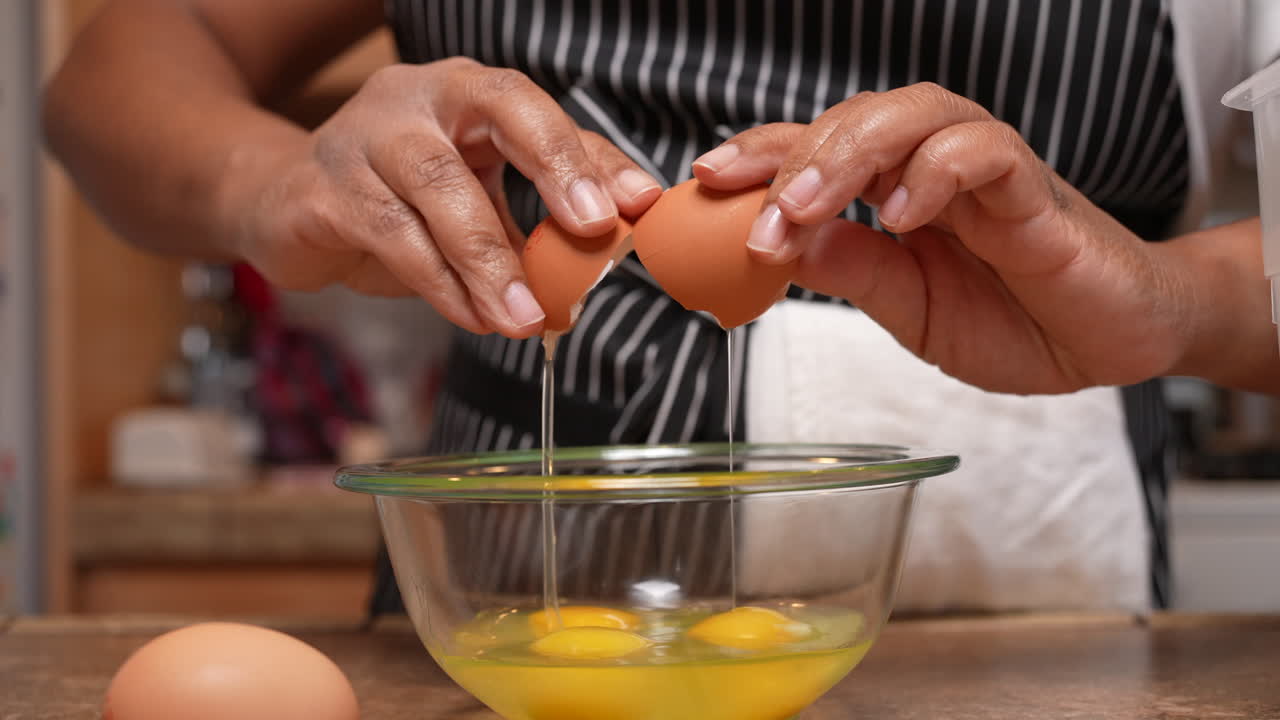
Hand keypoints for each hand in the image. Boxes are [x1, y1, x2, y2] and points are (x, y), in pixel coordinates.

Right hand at [228, 58, 661, 336]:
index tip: (636, 204)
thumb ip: (535, 215)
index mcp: (464, 94)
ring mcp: (363, 137)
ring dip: (492, 258)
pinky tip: (472, 315)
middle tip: (592, 228)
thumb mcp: (477, 197)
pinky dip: (441, 283)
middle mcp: (417, 98)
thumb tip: (609, 252)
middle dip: (552, 165)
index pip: (539, 110)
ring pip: (439, 185)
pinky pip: (393, 235)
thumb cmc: (396, 200)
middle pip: (496, 107)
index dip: (590, 156)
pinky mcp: (323, 190)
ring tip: (526, 316)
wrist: (283, 208)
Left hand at [692, 82, 1195, 393]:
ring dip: (848, 155)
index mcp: (898, 192)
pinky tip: (902, 214)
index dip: (761, 153)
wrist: (1111, 344)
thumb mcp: (906, 305)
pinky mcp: (1035, 193)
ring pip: (916, 112)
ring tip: (805, 208)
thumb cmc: (1016, 320)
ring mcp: (987, 174)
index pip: (820, 149)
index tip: (705, 180)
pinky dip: (935, 173)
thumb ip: (848, 269)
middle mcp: (936, 168)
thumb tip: (769, 245)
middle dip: (793, 158)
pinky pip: (986, 151)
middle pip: (857, 116)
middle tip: (754, 215)